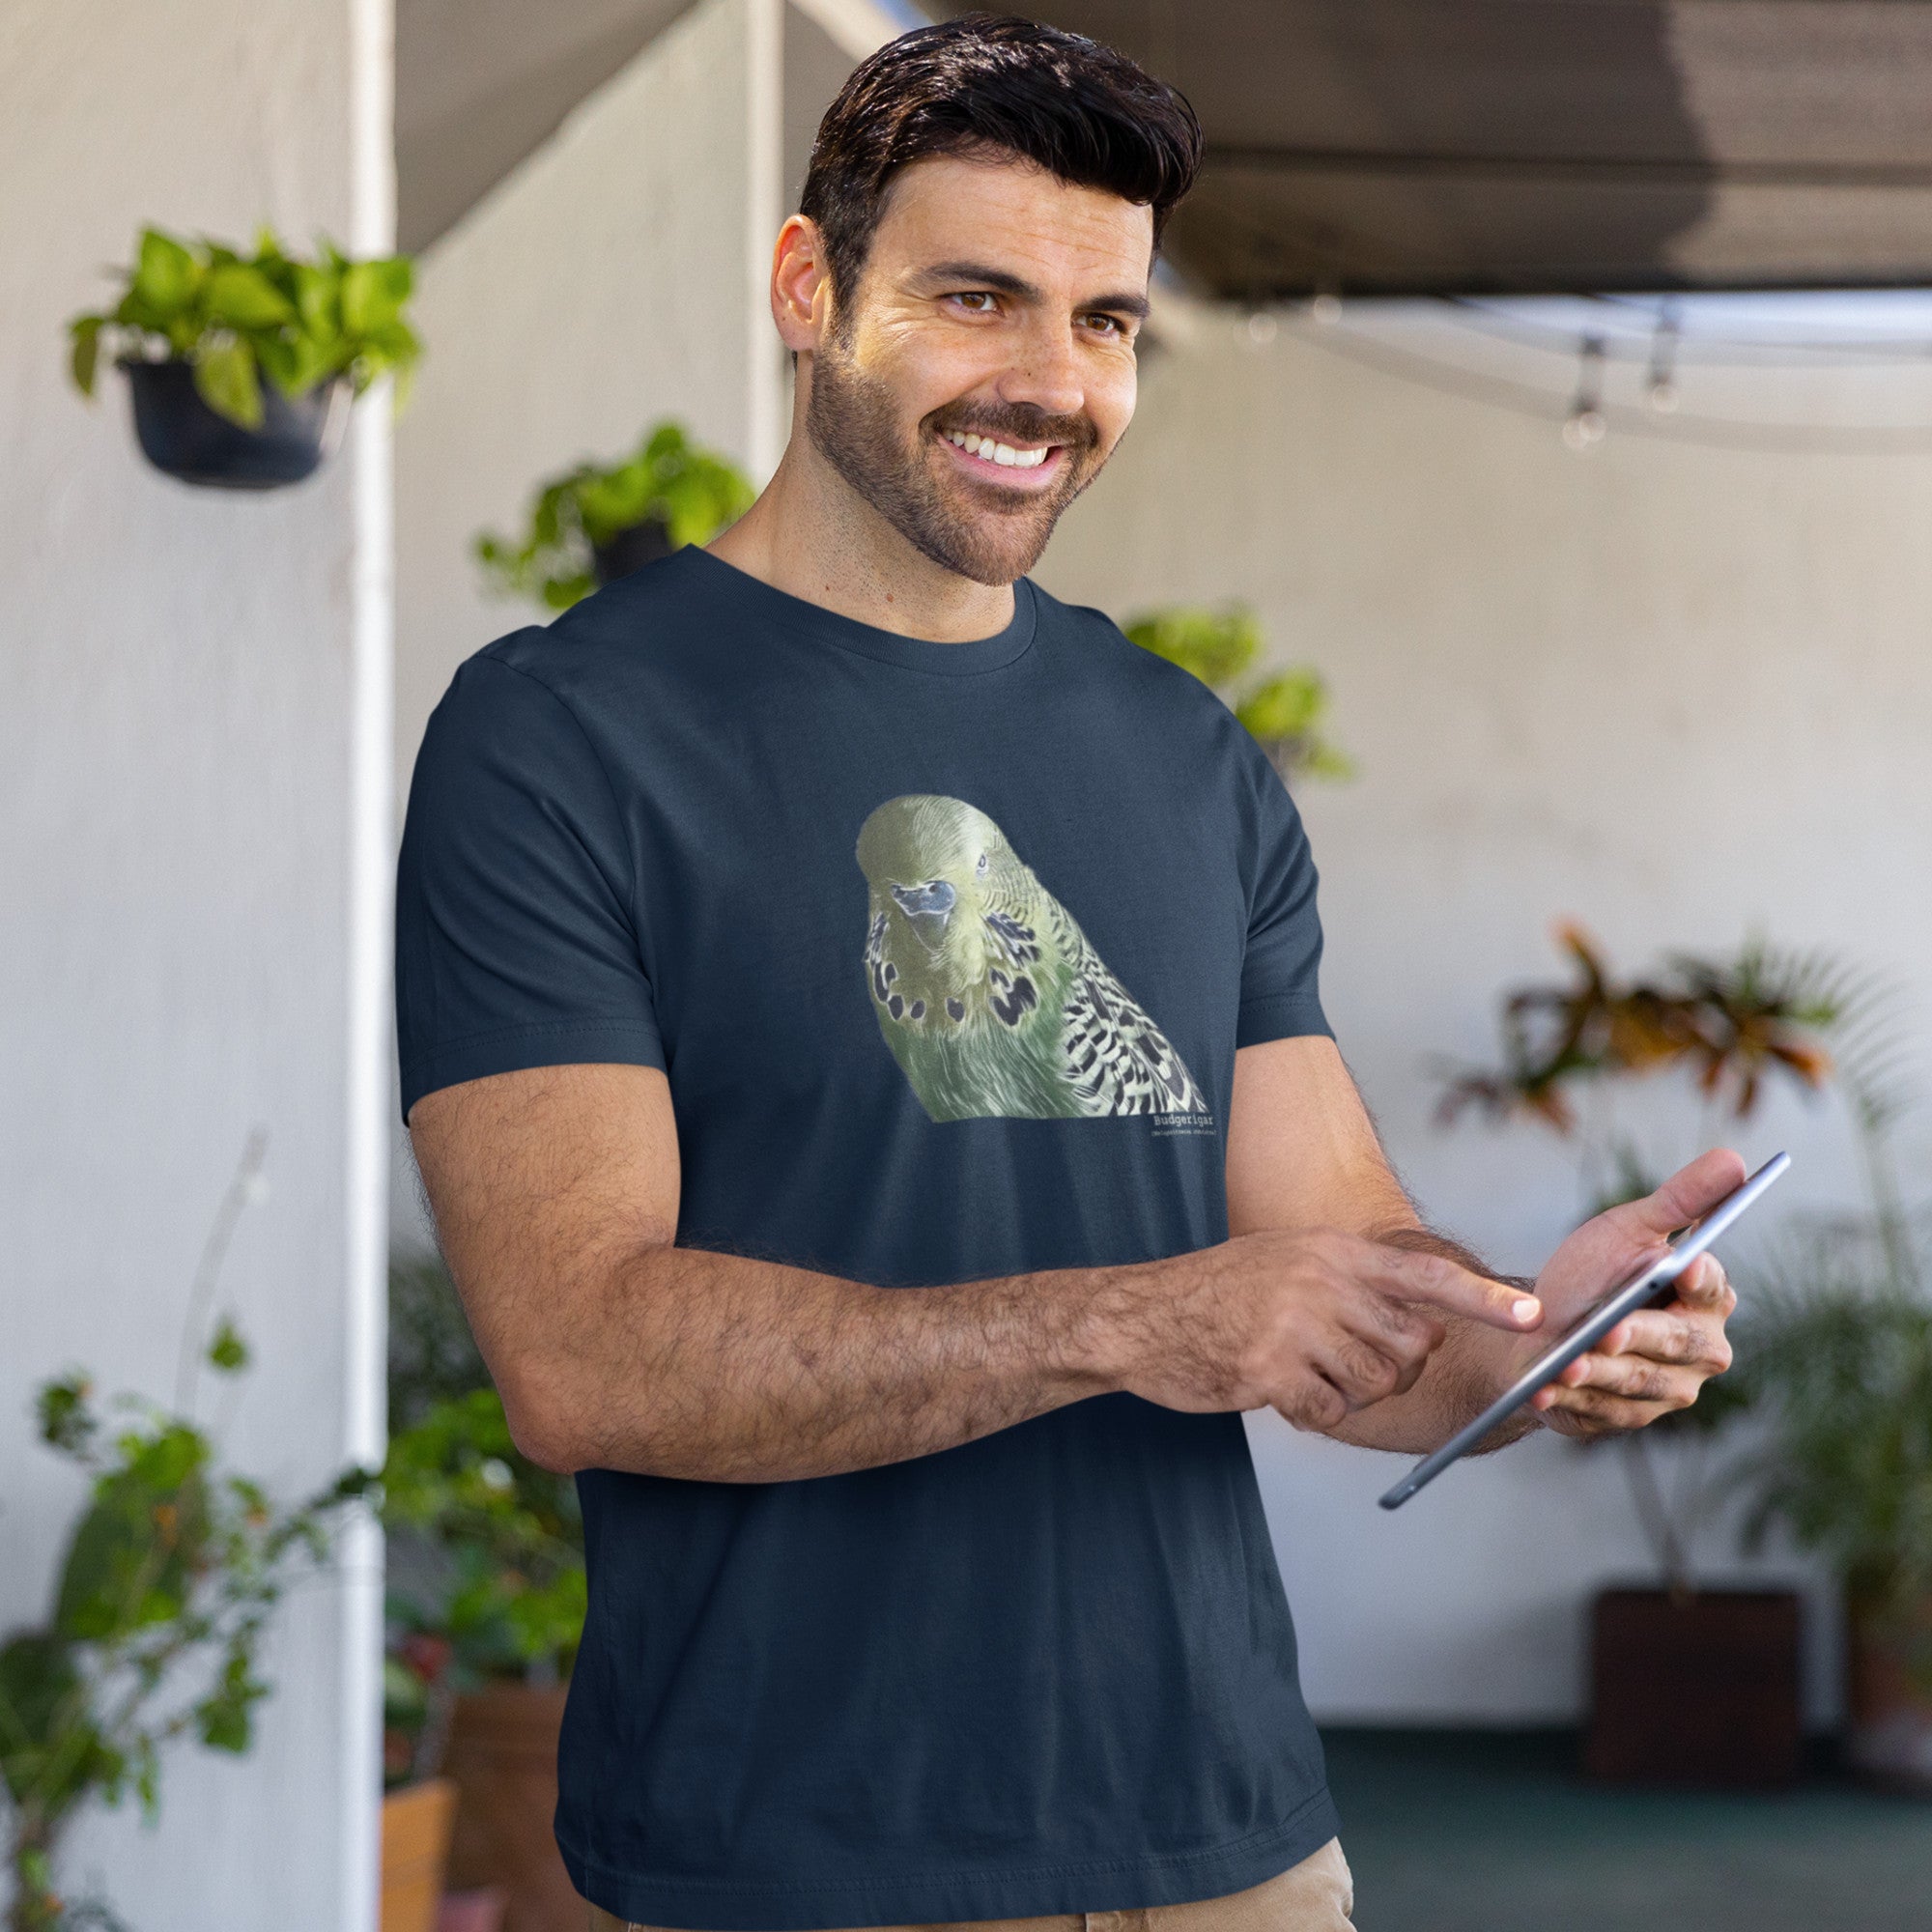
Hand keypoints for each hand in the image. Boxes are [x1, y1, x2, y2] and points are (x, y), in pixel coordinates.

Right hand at [1121, 1229, 1544, 1431]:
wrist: (1139, 1315)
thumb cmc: (1216, 1292)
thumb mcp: (1287, 1260)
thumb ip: (1351, 1283)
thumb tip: (1422, 1327)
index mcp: (1332, 1250)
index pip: (1426, 1273)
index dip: (1484, 1298)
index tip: (1533, 1316)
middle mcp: (1321, 1281)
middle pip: (1411, 1347)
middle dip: (1395, 1370)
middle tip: (1349, 1366)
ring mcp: (1295, 1324)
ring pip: (1377, 1385)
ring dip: (1352, 1395)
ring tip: (1307, 1376)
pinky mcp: (1271, 1370)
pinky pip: (1331, 1414)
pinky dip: (1313, 1415)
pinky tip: (1280, 1393)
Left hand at [1522, 1149, 1742, 1437]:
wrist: (1542, 1326)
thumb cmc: (1594, 1272)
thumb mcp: (1628, 1229)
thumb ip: (1679, 1199)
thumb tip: (1735, 1159)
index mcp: (1707, 1298)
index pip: (1711, 1289)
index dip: (1699, 1280)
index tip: (1685, 1266)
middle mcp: (1700, 1349)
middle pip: (1675, 1343)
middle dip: (1638, 1335)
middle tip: (1607, 1329)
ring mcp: (1668, 1389)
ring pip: (1635, 1381)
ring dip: (1597, 1372)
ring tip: (1563, 1363)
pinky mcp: (1628, 1417)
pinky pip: (1601, 1411)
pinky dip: (1569, 1399)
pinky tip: (1543, 1390)